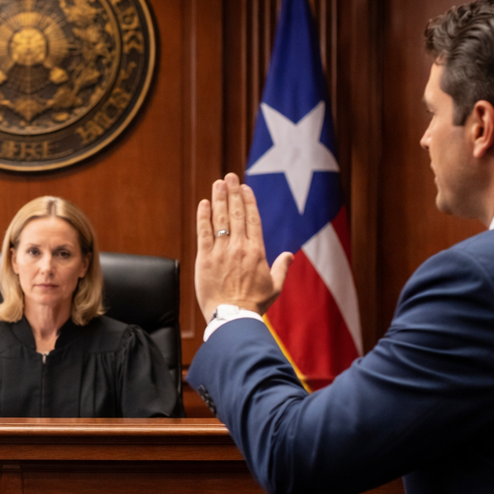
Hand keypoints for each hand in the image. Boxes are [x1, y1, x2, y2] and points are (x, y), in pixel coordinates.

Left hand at [195, 173, 293, 319]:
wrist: (233, 317)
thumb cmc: (254, 305)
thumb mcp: (275, 287)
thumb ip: (282, 268)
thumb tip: (290, 255)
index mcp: (257, 251)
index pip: (253, 219)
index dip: (249, 201)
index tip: (245, 188)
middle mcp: (240, 247)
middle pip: (237, 214)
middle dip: (233, 193)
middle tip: (230, 176)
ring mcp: (221, 252)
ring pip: (220, 219)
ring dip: (219, 199)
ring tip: (218, 184)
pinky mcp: (205, 259)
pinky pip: (204, 233)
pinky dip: (203, 217)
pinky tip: (203, 204)